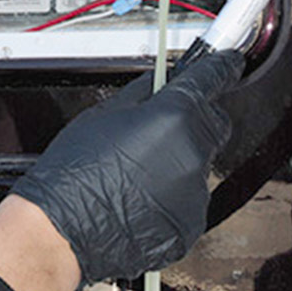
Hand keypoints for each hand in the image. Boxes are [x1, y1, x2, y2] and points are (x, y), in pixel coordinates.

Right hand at [12, 51, 243, 284]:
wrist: (63, 228)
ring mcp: (194, 191)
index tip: (228, 62)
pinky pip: (190, 196)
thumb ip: (144, 92)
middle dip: (195, 116)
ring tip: (138, 169)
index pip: (211, 79)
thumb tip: (162, 80)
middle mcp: (192, 152)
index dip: (221, 67)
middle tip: (162, 124)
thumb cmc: (76, 171)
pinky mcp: (190, 222)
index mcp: (173, 116)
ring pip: (201, 160)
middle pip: (213, 121)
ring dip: (181, 157)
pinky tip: (141, 195)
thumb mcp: (105, 113)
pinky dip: (173, 191)